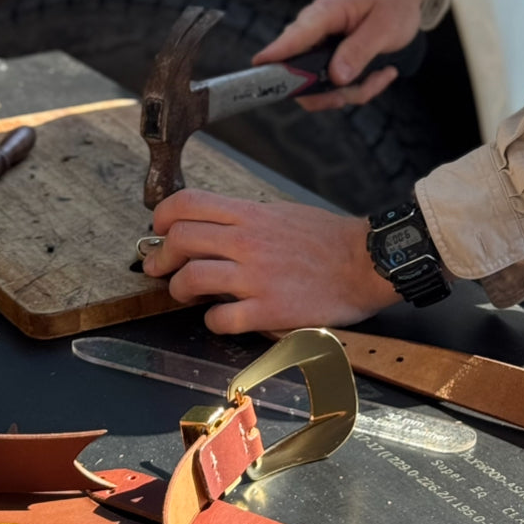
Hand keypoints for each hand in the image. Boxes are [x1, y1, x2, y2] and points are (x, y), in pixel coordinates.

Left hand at [143, 189, 399, 333]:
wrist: (365, 262)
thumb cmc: (326, 238)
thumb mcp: (280, 213)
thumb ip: (244, 220)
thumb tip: (209, 229)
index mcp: (250, 213)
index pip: (187, 203)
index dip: (162, 216)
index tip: (158, 229)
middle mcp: (247, 241)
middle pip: (180, 239)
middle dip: (161, 256)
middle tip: (159, 267)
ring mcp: (255, 277)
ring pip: (190, 279)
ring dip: (179, 290)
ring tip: (186, 294)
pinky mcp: (267, 310)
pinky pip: (219, 318)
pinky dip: (212, 320)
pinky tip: (222, 317)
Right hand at [252, 0, 440, 110]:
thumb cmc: (393, 1)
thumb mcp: (385, 27)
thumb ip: (359, 50)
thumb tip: (336, 77)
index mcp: (325, 13)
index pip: (293, 37)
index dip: (275, 56)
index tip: (260, 71)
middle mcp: (316, 29)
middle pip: (299, 70)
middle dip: (330, 91)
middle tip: (356, 92)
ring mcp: (321, 43)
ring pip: (319, 84)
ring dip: (351, 90)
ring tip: (381, 75)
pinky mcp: (329, 55)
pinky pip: (334, 83)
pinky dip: (358, 86)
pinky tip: (380, 72)